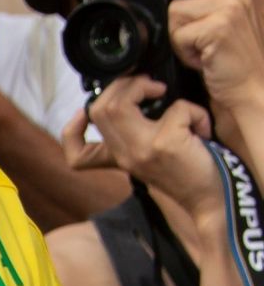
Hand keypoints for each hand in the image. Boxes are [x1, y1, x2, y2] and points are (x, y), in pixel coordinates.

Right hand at [62, 73, 217, 210]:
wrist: (212, 200)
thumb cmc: (190, 174)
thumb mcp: (153, 157)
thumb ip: (138, 134)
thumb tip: (139, 94)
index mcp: (121, 159)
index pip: (77, 156)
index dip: (72, 130)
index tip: (87, 112)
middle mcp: (126, 155)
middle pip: (98, 110)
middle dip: (121, 85)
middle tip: (146, 85)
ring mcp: (142, 150)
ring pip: (118, 104)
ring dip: (141, 85)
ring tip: (160, 90)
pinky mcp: (166, 144)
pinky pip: (177, 108)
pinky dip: (194, 111)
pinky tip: (201, 127)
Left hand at [119, 0, 263, 117]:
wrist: (247, 89)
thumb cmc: (227, 61)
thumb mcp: (215, 22)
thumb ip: (197, 1)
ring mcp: (228, 7)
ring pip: (175, 10)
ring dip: (176, 36)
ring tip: (195, 50)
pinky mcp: (219, 26)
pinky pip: (178, 34)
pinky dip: (182, 51)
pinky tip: (199, 59)